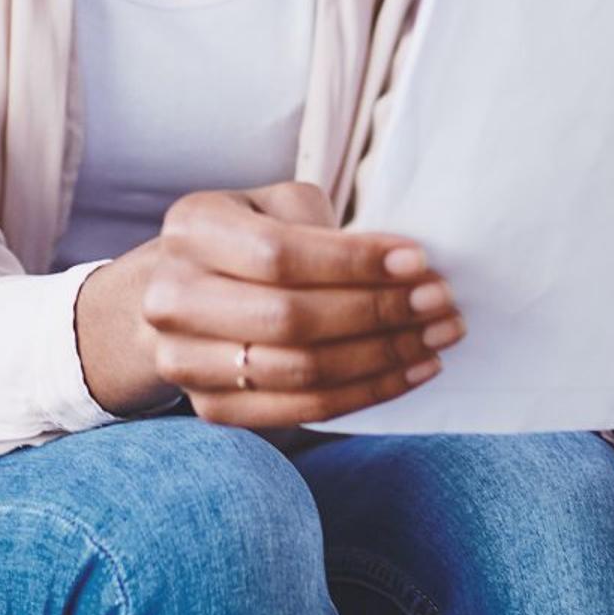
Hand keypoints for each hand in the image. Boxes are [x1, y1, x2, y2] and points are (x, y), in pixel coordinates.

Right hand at [74, 180, 459, 426]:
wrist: (180, 292)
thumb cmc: (249, 237)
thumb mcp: (274, 204)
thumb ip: (323, 224)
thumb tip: (403, 267)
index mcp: (192, 228)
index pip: (279, 254)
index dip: (353, 262)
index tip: (419, 262)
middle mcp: (172, 297)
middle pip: (289, 318)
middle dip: (378, 312)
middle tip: (441, 303)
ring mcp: (184, 361)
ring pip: (299, 371)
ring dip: (382, 356)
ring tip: (436, 337)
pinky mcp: (211, 408)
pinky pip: (300, 410)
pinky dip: (365, 393)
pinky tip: (409, 371)